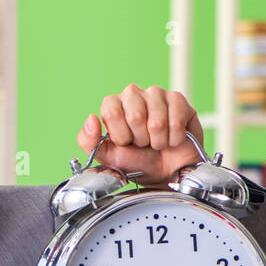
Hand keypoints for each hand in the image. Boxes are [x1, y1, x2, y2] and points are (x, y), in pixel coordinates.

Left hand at [76, 84, 203, 185]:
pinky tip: (171, 138)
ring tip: (156, 142)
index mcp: (113, 105)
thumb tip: (91, 119)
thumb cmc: (137, 161)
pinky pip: (176, 121)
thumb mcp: (107, 157)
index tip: (125, 142)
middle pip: (135, 115)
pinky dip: (174, 138)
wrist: (166, 171)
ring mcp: (156, 94)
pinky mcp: (178, 99)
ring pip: (157, 121)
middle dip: (140, 138)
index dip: (121, 133)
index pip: (111, 110)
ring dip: (158, 140)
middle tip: (143, 143)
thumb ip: (88, 141)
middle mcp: (133, 95)